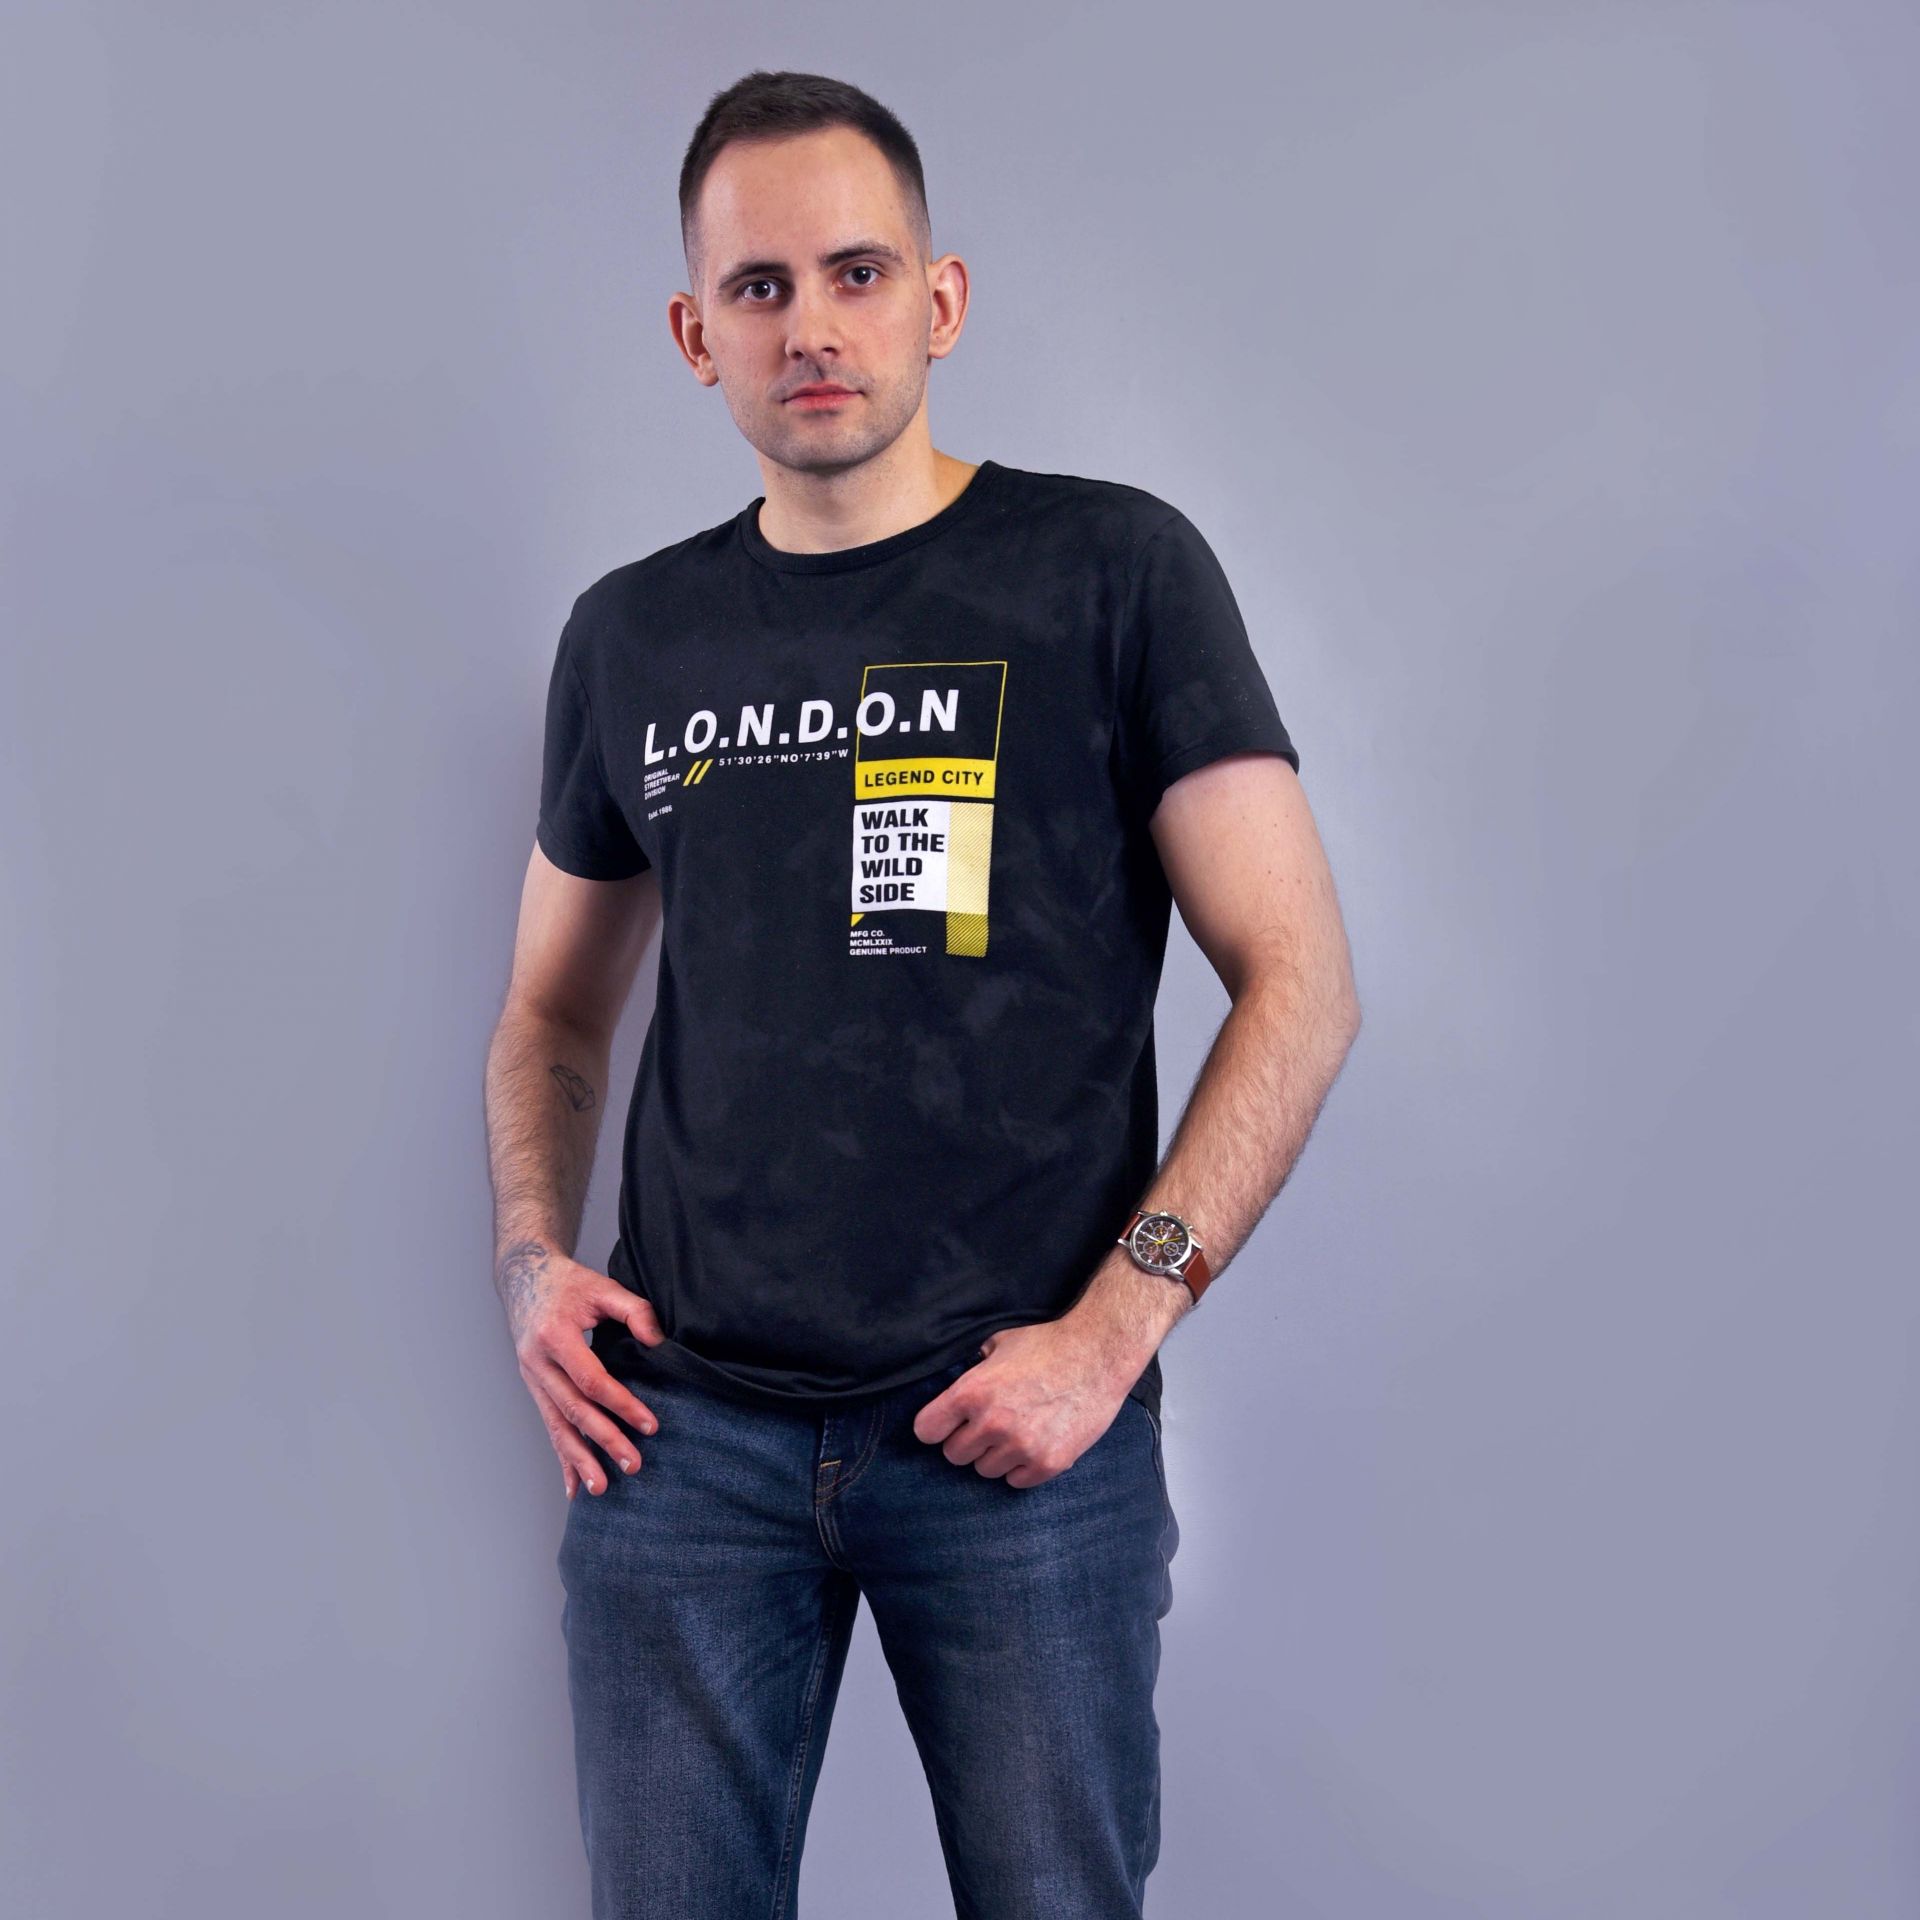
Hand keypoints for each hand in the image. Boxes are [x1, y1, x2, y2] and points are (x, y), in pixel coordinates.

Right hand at [496, 1239, 666, 1499]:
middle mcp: (537, 1362)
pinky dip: (561, 1458)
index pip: (591, 1380)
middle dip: (604, 1441)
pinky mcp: (534, 1387)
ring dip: (578, 1460)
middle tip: (634, 1465)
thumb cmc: (568, 1283)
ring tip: (601, 1489)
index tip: (649, 1425)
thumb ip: (635, 1310)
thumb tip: (658, 1343)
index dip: (621, 1404)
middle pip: (573, 1410)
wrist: (524, 1278)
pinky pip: (549, 1426)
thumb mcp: (603, 1286)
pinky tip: (573, 1487)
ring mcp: (531, 1378)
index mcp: (554, 1336)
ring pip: (556, 1426)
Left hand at [911, 1319, 1128, 1487]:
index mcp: (972, 1392)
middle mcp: (991, 1423)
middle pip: (954, 1455)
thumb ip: (973, 1369)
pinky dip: (1022, 1467)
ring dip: (996, 1455)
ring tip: (1018, 1430)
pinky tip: (1035, 1443)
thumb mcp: (998, 1344)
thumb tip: (956, 1381)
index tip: (948, 1424)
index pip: (926, 1431)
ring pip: (985, 1470)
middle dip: (968, 1440)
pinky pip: (1016, 1481)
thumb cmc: (1048, 1345)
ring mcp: (1021, 1447)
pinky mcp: (1048, 1464)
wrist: (1098, 1355)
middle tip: (990, 1425)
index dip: (937, 1426)